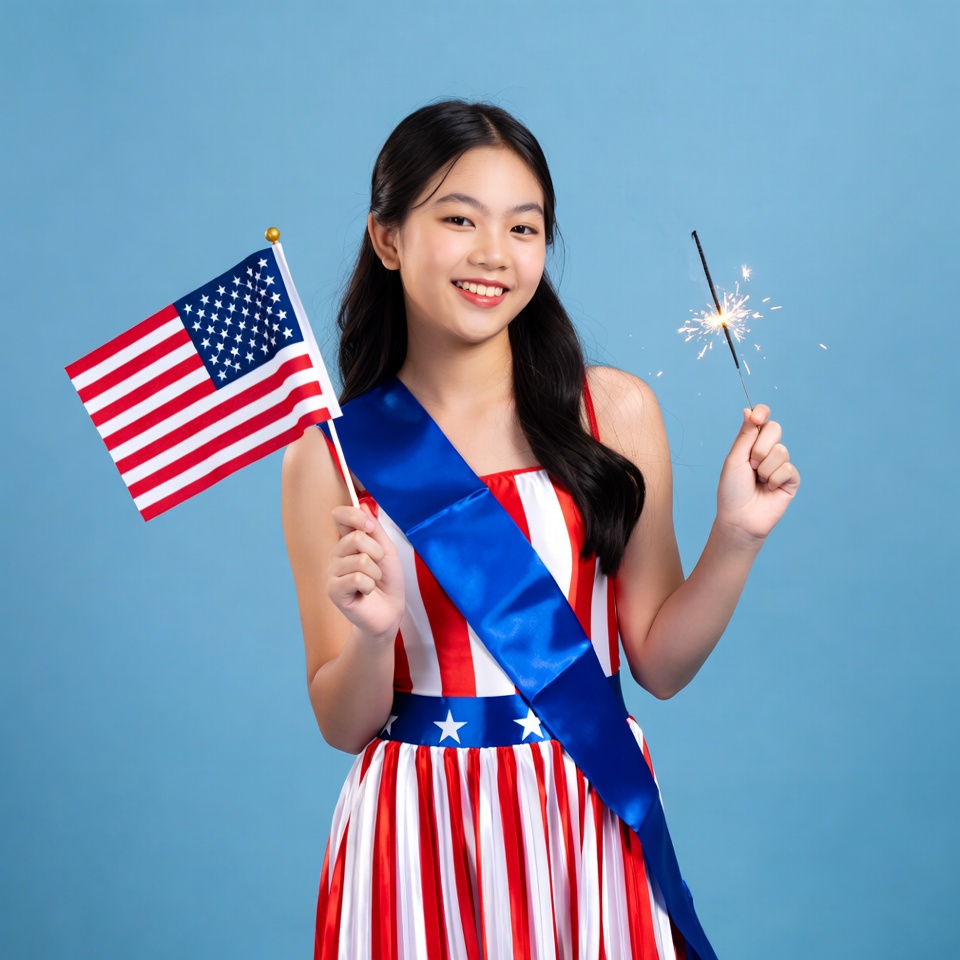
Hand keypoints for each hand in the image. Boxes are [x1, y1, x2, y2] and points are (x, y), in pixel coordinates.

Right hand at [327, 500, 404, 641]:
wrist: (389, 612)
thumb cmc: (388, 581)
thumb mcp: (386, 550)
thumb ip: (375, 530)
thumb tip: (364, 505)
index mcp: (347, 542)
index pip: (339, 515)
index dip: (355, 515)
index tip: (370, 527)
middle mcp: (336, 554)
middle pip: (356, 538)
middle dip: (377, 552)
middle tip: (378, 567)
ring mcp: (332, 572)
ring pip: (361, 559)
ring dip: (375, 573)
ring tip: (373, 582)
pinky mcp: (333, 590)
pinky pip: (357, 578)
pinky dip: (369, 586)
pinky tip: (365, 593)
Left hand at [716, 405, 799, 540]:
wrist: (740, 517)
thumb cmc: (732, 490)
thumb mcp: (735, 459)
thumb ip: (745, 435)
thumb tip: (749, 410)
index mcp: (751, 443)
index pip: (762, 419)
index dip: (762, 412)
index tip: (757, 417)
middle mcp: (767, 451)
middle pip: (775, 429)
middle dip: (760, 447)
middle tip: (750, 465)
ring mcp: (780, 464)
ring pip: (781, 451)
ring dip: (764, 468)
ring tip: (758, 481)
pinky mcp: (791, 480)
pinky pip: (788, 469)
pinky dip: (774, 479)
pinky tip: (769, 489)